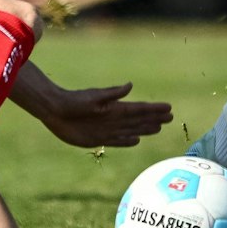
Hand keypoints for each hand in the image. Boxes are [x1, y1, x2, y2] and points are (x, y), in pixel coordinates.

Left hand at [29, 81, 173, 149]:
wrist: (55, 111)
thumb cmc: (74, 101)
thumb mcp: (94, 97)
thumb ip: (112, 94)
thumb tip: (130, 86)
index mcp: (115, 107)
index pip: (139, 109)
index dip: (154, 109)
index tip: (169, 108)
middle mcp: (114, 118)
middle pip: (139, 119)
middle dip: (154, 118)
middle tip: (170, 117)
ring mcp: (107, 129)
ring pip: (131, 130)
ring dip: (145, 129)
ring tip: (158, 127)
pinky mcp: (98, 138)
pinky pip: (118, 141)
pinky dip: (128, 141)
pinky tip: (136, 140)